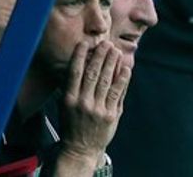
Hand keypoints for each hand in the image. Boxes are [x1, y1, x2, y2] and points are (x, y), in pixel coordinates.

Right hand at [56, 40, 131, 170]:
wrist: (80, 148)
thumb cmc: (73, 124)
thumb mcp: (66, 106)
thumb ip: (74, 87)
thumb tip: (82, 64)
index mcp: (68, 99)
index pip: (74, 73)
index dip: (80, 56)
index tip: (85, 43)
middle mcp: (82, 103)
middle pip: (92, 74)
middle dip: (99, 56)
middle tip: (105, 43)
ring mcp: (97, 109)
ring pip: (106, 81)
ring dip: (112, 64)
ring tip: (116, 51)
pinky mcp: (110, 115)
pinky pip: (117, 93)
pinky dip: (122, 79)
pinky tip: (126, 68)